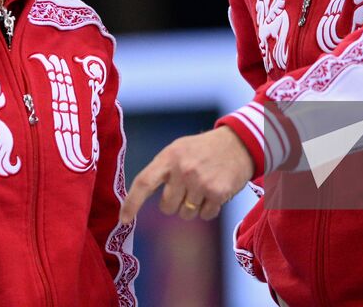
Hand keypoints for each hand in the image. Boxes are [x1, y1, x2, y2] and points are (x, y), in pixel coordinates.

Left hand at [120, 126, 253, 223]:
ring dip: (193, 207)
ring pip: (186, 214)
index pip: (143, 183)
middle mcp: (182, 169)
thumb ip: (162, 171)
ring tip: (203, 187)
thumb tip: (140, 198)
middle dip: (175, 204)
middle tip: (187, 189)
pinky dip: (209, 209)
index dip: (131, 203)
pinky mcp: (217, 192)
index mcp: (168, 157)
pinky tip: (215, 192)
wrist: (238, 143)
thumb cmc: (203, 149)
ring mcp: (200, 182)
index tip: (124, 219)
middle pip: (167, 207)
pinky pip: (205, 215)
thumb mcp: (178, 150)